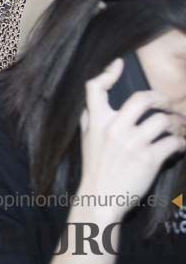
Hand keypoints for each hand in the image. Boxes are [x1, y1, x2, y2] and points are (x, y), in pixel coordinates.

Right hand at [75, 59, 185, 222]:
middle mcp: (114, 128)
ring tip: (176, 128)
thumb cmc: (95, 168)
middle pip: (141, 99)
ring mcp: (133, 143)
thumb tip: (94, 98)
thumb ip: (90, 117)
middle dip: (160, 98)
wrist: (101, 198)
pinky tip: (179, 146)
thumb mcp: (86, 139)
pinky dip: (180, 143)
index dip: (107, 73)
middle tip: (167, 104)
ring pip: (163, 120)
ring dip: (175, 123)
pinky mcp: (149, 158)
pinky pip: (173, 142)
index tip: (119, 65)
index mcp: (96, 121)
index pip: (94, 88)